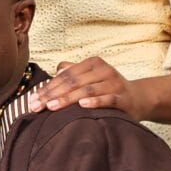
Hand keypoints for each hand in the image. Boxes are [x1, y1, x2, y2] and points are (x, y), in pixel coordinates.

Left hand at [27, 57, 157, 122]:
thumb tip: (56, 71)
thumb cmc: (109, 88)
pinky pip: (108, 98)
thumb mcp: (91, 77)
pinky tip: (82, 105)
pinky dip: (95, 101)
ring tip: (51, 107)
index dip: (47, 87)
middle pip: (73, 82)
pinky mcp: (123, 97)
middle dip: (52, 95)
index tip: (32, 100)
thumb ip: (74, 73)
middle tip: (36, 106)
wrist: (138, 98)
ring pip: (87, 89)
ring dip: (67, 99)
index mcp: (92, 64)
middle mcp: (103, 70)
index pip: (65, 75)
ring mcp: (114, 83)